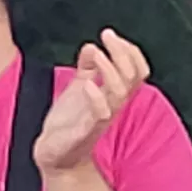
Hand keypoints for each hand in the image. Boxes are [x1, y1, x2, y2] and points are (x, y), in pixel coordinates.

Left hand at [35, 29, 148, 174]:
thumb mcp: (78, 89)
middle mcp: (112, 105)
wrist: (54, 155)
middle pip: (133, 77)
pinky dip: (96, 97)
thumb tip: (91, 46)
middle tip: (107, 35)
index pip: (137, 71)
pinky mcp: (86, 132)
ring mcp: (100, 118)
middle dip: (123, 53)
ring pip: (120, 93)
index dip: (130, 52)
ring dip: (110, 70)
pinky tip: (86, 84)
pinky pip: (100, 114)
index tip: (111, 35)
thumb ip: (86, 68)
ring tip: (97, 52)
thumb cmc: (70, 121)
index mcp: (113, 94)